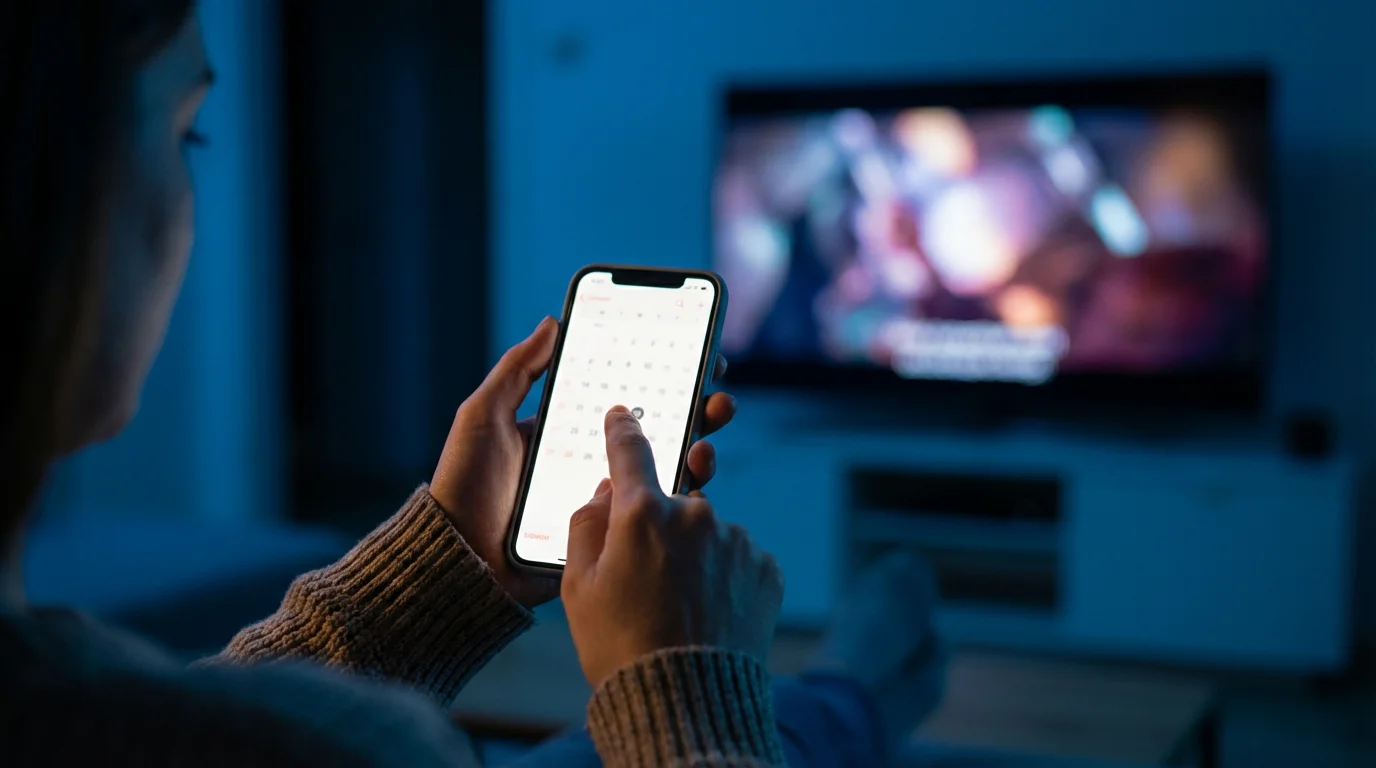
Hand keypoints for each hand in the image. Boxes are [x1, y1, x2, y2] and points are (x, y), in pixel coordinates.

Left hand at [430, 317, 737, 607]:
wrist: (459, 556)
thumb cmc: (464, 484)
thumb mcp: (484, 415)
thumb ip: (518, 370)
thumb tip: (553, 322)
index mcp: (569, 430)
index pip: (626, 396)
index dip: (662, 376)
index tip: (696, 354)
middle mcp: (594, 462)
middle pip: (658, 430)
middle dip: (696, 410)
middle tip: (717, 396)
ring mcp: (606, 499)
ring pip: (665, 471)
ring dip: (697, 449)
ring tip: (707, 438)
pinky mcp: (610, 537)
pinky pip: (651, 516)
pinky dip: (679, 495)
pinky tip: (693, 477)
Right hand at [561, 406, 783, 687]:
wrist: (688, 704)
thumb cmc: (620, 647)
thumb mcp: (578, 589)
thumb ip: (586, 526)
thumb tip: (605, 492)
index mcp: (642, 513)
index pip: (630, 450)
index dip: (622, 430)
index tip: (622, 416)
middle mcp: (696, 514)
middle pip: (671, 503)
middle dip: (658, 529)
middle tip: (646, 581)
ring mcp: (736, 540)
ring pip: (707, 534)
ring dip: (694, 557)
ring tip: (678, 611)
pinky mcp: (765, 567)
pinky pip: (737, 559)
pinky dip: (723, 578)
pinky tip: (707, 615)